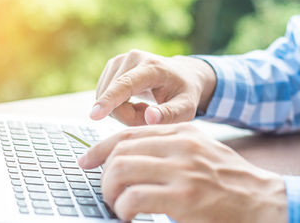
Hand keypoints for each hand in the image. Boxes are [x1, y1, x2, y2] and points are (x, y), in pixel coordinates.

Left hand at [79, 124, 286, 222]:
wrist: (260, 199)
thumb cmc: (224, 176)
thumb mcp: (196, 149)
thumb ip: (165, 146)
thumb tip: (124, 154)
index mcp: (180, 131)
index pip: (127, 134)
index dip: (99, 147)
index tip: (85, 159)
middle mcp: (179, 145)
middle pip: (120, 152)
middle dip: (103, 173)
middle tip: (106, 190)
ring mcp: (182, 170)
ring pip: (121, 171)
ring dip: (110, 191)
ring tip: (116, 204)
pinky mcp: (184, 198)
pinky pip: (134, 198)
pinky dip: (123, 208)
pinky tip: (128, 215)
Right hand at [90, 49, 215, 125]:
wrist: (182, 74)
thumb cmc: (184, 92)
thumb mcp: (186, 108)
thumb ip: (170, 114)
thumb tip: (150, 118)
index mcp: (152, 67)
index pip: (125, 84)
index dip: (109, 101)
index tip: (94, 115)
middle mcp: (132, 58)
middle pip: (114, 98)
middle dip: (128, 117)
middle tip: (151, 117)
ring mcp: (119, 61)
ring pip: (106, 98)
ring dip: (123, 112)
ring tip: (145, 108)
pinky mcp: (112, 66)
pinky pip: (105, 96)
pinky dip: (117, 105)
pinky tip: (135, 103)